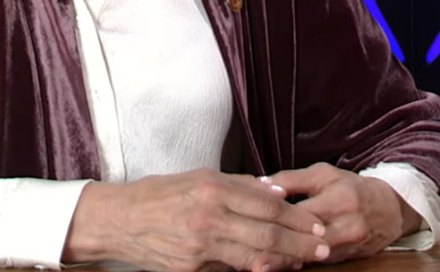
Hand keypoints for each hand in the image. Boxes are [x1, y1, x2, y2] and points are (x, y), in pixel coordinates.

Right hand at [63, 168, 329, 271]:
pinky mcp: (193, 268)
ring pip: (255, 257)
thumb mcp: (195, 179)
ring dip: (285, 260)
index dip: (295, 217)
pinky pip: (232, 269)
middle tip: (322, 246)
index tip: (315, 223)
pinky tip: (270, 268)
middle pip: (267, 234)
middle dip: (300, 242)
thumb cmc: (157, 195)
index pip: (265, 205)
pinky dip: (255, 269)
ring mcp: (201, 245)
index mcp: (210, 189)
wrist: (120, 220)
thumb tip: (272, 192)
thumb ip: (235, 186)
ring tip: (304, 261)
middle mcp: (208, 216)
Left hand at [270, 162, 422, 263]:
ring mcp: (350, 246)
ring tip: (262, 264)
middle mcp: (348, 227)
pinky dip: (302, 264)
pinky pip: (323, 263)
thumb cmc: (350, 186)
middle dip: (283, 250)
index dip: (280, 221)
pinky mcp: (350, 258)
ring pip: (315, 257)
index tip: (255, 226)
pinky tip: (283, 265)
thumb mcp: (322, 174)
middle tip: (255, 257)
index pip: (305, 214)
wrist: (389, 209)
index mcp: (340, 201)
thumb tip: (263, 183)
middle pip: (311, 242)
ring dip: (290, 261)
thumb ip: (292, 179)